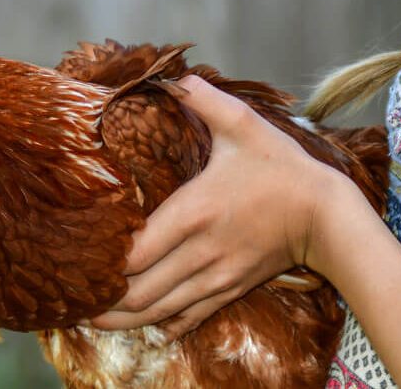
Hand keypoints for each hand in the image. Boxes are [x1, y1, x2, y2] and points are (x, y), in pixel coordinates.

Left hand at [89, 74, 348, 337]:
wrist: (327, 215)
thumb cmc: (282, 168)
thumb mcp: (243, 124)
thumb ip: (204, 98)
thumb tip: (173, 76)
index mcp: (193, 213)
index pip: (135, 253)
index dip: (104, 263)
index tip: (80, 258)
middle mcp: (198, 253)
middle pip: (137, 292)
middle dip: (102, 300)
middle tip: (74, 298)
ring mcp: (215, 277)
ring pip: (158, 312)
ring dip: (124, 319)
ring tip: (94, 318)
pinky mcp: (230, 290)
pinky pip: (188, 318)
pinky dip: (162, 324)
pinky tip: (147, 321)